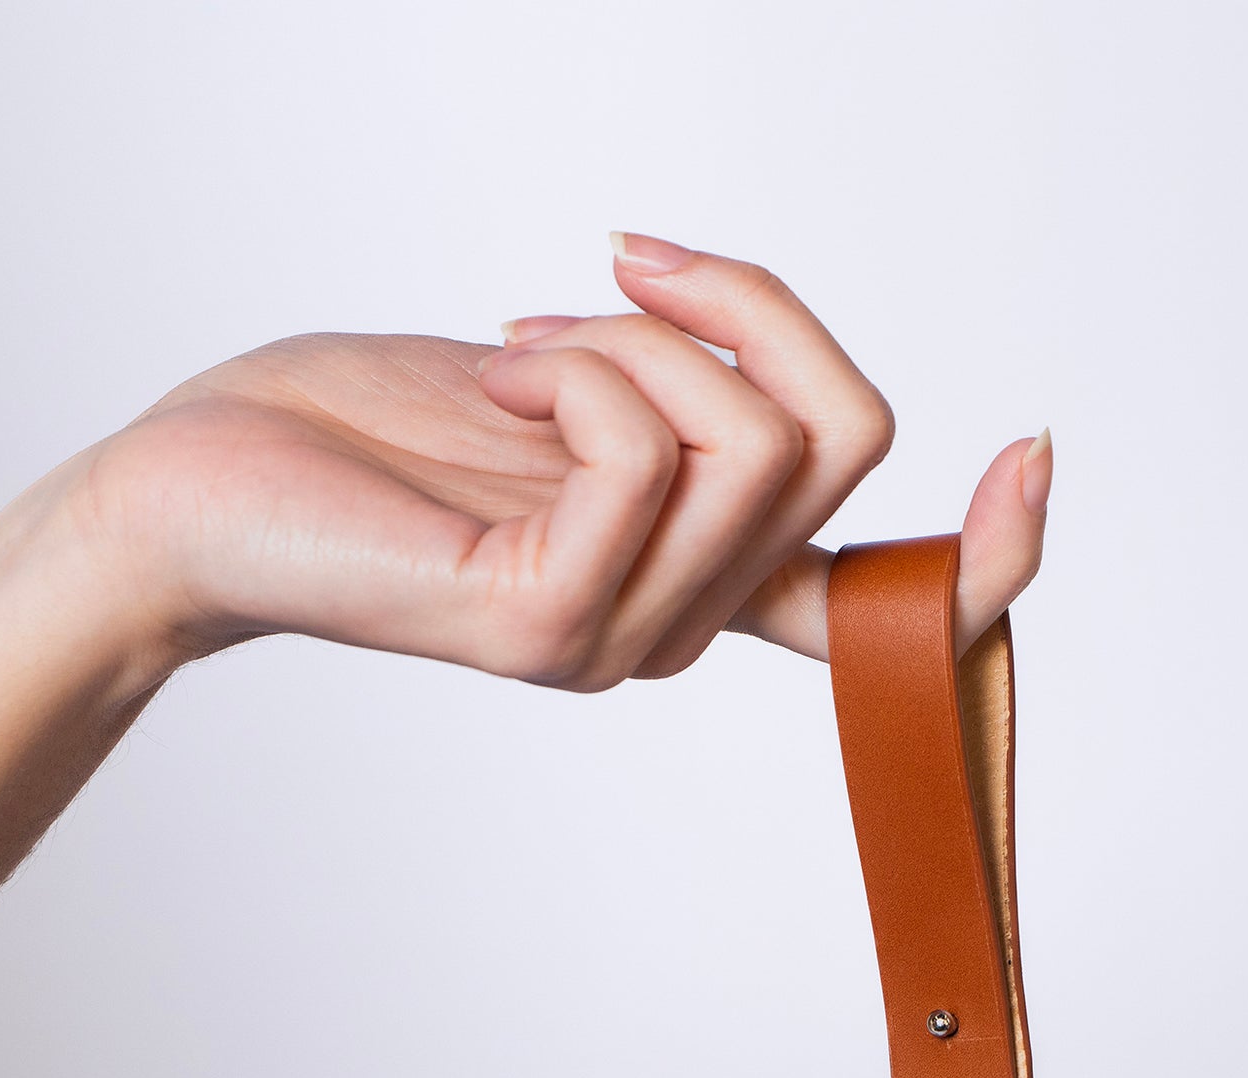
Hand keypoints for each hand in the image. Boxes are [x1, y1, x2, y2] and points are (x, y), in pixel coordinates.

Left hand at [55, 234, 1050, 690]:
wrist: (211, 486)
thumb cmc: (383, 430)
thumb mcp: (579, 384)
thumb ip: (694, 402)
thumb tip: (761, 352)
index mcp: (713, 581)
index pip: (898, 602)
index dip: (995, 549)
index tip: (1036, 452)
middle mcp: (691, 626)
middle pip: (847, 441)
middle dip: (752, 306)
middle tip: (626, 266)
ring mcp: (628, 641)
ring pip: (758, 439)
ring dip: (638, 335)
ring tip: (519, 350)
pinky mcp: (551, 626)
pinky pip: (643, 448)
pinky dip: (577, 368)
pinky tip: (494, 390)